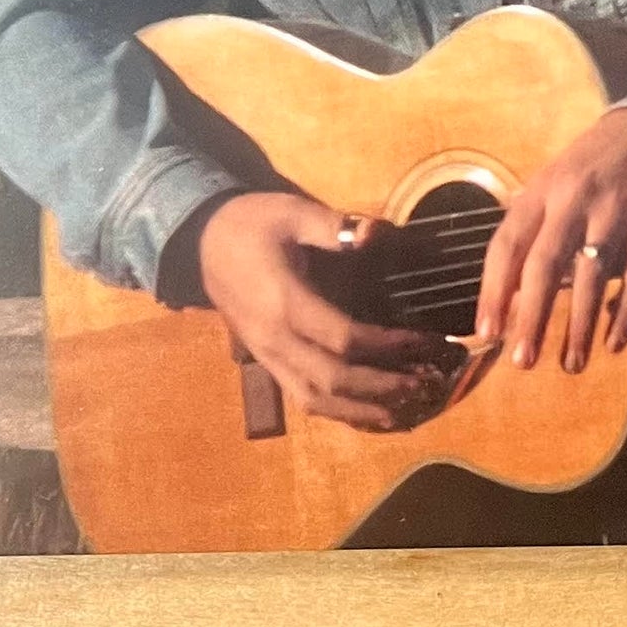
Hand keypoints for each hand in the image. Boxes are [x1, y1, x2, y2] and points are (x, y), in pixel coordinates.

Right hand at [197, 192, 449, 430]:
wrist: (201, 243)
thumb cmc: (251, 225)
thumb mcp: (291, 212)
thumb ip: (333, 227)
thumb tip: (376, 233)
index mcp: (284, 303)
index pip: (344, 339)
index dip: (388, 345)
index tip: (425, 341)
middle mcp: (274, 340)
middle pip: (332, 379)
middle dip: (382, 387)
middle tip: (426, 382)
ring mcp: (267, 356)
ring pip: (315, 399)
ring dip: (361, 410)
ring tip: (405, 410)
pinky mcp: (266, 362)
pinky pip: (302, 397)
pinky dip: (338, 412)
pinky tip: (369, 414)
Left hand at [474, 106, 626, 374]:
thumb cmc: (598, 159)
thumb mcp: (557, 177)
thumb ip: (537, 225)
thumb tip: (514, 287)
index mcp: (543, 189)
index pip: (507, 243)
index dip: (494, 290)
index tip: (486, 332)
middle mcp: (574, 199)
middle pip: (545, 265)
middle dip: (532, 317)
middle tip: (523, 361)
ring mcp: (616, 211)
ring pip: (592, 277)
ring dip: (580, 326)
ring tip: (570, 364)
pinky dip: (626, 312)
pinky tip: (615, 341)